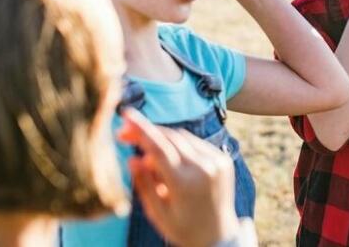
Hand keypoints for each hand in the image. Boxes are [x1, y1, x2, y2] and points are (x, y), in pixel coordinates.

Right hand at [118, 109, 239, 246]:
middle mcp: (204, 168)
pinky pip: (195, 143)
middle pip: (169, 138)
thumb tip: (133, 158)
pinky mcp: (224, 159)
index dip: (140, 128)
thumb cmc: (182, 228)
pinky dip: (179, 145)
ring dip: (162, 139)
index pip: (159, 148)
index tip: (126, 114)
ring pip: (182, 137)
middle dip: (146, 132)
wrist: (218, 235)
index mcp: (185, 184)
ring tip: (149, 161)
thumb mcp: (157, 213)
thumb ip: (144, 185)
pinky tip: (170, 161)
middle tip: (124, 134)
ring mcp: (217, 162)